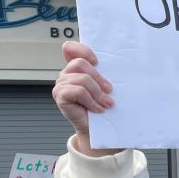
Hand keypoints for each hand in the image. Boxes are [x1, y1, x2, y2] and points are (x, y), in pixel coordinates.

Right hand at [54, 42, 119, 156]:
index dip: (83, 50)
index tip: (97, 62)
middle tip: (110, 91)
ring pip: (82, 79)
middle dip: (99, 78)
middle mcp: (66, 74)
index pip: (70, 48)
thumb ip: (104, 73)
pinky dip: (91, 101)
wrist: (99, 129)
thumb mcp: (105, 87)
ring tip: (106, 104)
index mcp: (75, 68)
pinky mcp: (60, 96)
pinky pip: (78, 91)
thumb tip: (118, 63)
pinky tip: (97, 109)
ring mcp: (60, 85)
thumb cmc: (103, 106)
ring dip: (97, 93)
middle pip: (81, 63)